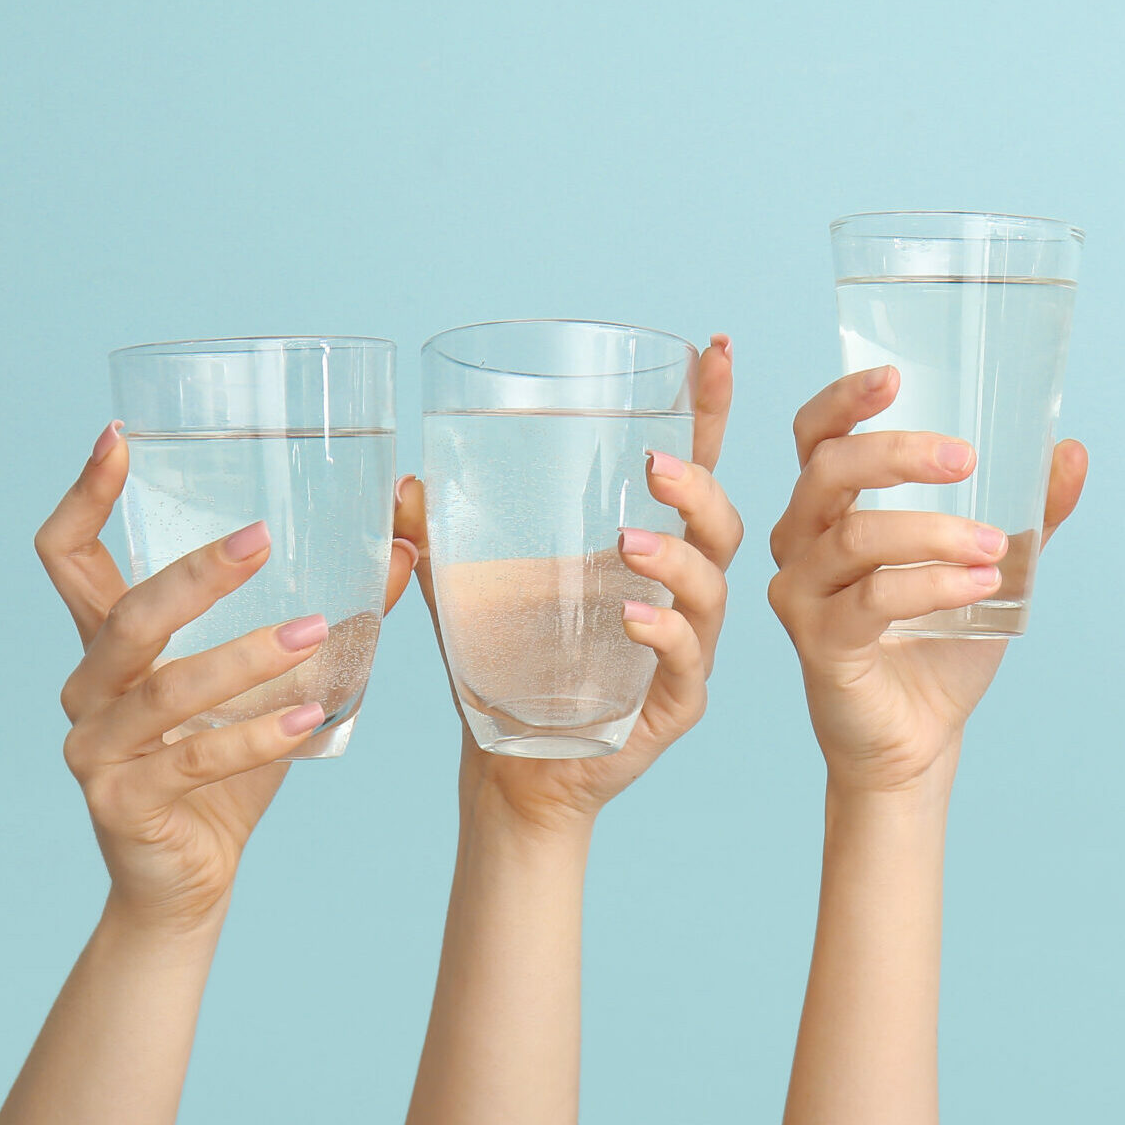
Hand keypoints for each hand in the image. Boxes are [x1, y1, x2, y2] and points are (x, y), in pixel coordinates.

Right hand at [32, 423, 419, 929]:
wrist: (187, 879)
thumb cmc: (227, 767)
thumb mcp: (276, 683)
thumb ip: (325, 620)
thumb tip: (401, 546)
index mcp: (108, 646)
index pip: (67, 555)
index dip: (85, 496)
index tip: (118, 437)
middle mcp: (87, 688)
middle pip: (123, 615)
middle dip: (193, 575)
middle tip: (262, 538)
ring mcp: (94, 748)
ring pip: (162, 688)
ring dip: (242, 656)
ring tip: (316, 631)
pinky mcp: (121, 802)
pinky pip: (192, 761)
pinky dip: (255, 736)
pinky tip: (310, 716)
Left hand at [396, 335, 743, 839]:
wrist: (510, 775)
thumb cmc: (506, 677)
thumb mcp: (468, 596)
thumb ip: (441, 541)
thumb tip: (402, 482)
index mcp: (645, 552)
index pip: (694, 466)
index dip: (709, 408)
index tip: (715, 349)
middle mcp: (680, 594)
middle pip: (723, 524)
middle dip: (698, 485)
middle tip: (653, 463)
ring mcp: (686, 649)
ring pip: (712, 588)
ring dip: (678, 557)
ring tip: (631, 543)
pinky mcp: (674, 704)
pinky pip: (688, 660)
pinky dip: (666, 633)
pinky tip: (633, 618)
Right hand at [765, 366, 1087, 797]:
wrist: (918, 740)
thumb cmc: (940, 647)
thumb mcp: (995, 566)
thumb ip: (1032, 515)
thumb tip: (1073, 451)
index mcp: (829, 511)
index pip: (816, 436)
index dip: (845, 400)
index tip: (896, 375)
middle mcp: (802, 544)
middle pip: (829, 470)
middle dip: (900, 454)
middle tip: (968, 458)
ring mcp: (803, 595)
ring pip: (856, 536)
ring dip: (935, 531)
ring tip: (997, 544)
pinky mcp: (821, 644)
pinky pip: (872, 600)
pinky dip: (933, 584)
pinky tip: (981, 583)